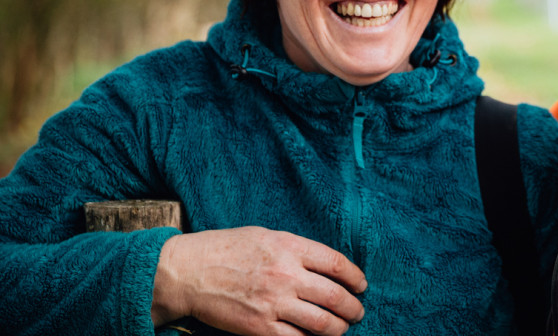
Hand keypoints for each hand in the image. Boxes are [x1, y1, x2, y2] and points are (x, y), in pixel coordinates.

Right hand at [151, 226, 366, 335]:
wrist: (190, 272)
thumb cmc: (227, 249)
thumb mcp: (267, 237)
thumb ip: (296, 250)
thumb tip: (324, 266)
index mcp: (290, 248)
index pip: (337, 264)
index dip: (355, 277)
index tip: (361, 285)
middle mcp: (286, 275)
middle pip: (334, 296)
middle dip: (353, 308)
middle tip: (358, 311)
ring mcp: (274, 303)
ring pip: (321, 322)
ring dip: (339, 328)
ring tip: (343, 327)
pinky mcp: (259, 327)